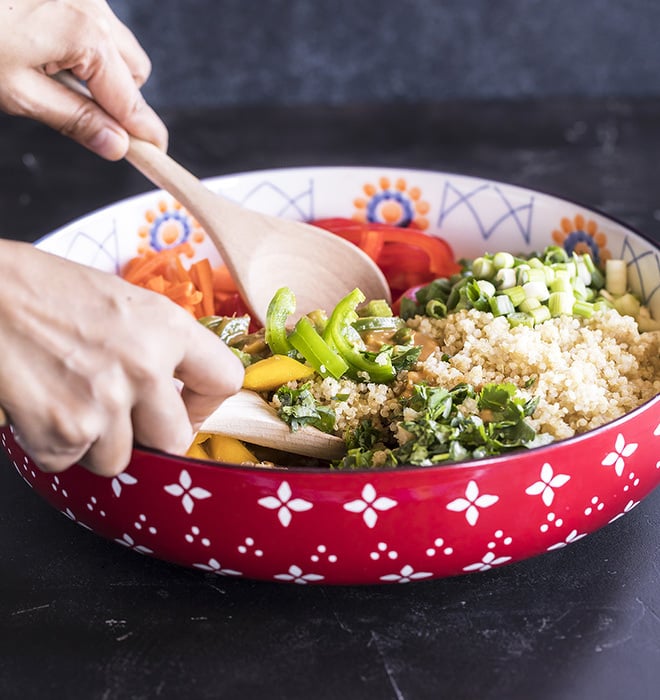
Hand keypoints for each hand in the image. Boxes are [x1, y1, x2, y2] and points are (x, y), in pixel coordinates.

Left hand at [0, 0, 166, 159]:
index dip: (145, 133)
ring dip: (102, 69)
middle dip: (121, 96)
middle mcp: (92, 6)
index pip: (133, 101)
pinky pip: (95, 22)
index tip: (156, 153)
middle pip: (136, 71)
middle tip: (85, 113)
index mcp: (85, 36)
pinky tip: (46, 46)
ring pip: (118, 45)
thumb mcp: (18, 93)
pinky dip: (83, 44)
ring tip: (55, 74)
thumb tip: (116, 145)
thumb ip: (75, 120)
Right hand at [0, 240, 244, 474]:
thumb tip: (177, 392)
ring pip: (118, 460)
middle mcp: (144, 367)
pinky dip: (54, 446)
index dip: (205, 401)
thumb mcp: (124, 303)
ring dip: (95, 443)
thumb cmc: (47, 291)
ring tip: (70, 401)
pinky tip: (42, 406)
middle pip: (174, 441)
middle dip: (148, 438)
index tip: (186, 406)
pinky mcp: (63, 432)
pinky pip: (70, 462)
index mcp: (167, 327)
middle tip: (123, 419)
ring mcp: (105, 403)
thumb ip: (161, 347)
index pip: (225, 380)